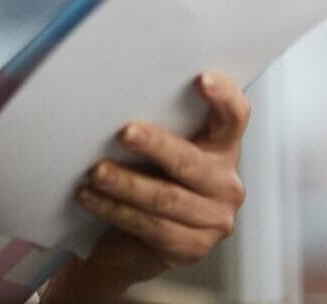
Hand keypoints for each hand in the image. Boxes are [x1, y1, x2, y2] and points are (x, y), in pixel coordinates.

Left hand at [47, 72, 250, 301]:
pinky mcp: (192, 247)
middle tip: (125, 133)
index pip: (235, 117)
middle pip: (191, 162)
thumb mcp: (158, 152)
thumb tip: (121, 97)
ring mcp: (214, 219)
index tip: (202, 79)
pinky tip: (91, 198)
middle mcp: (226, 184)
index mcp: (223, 148)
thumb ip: (159, 127)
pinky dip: (115, 210)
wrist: (136, 244)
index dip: (224, 98)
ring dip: (125, 184)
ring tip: (96, 172)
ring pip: (166, 198)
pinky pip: (151, 226)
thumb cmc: (149, 181)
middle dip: (156, 146)